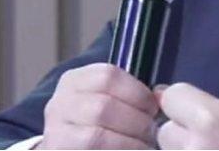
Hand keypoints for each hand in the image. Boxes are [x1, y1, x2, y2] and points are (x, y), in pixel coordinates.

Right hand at [38, 63, 158, 148]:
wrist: (71, 150)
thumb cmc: (99, 126)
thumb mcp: (108, 102)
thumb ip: (129, 96)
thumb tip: (163, 97)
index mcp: (74, 81)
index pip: (107, 76)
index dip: (137, 92)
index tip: (153, 108)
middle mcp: (59, 104)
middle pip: (103, 107)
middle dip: (136, 122)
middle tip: (152, 133)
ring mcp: (55, 132)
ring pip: (96, 135)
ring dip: (129, 143)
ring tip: (145, 147)